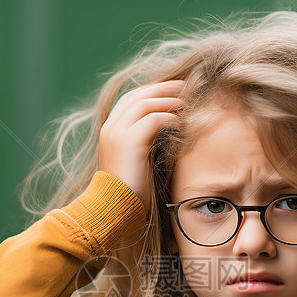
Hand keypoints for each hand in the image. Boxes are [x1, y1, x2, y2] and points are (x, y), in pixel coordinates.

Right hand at [98, 80, 184, 211]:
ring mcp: (117, 133)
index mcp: (109, 131)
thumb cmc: (128, 192)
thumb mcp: (136, 162)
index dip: (152, 92)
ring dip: (167, 100)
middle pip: (137, 96)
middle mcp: (110, 128)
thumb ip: (145, 144)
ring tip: (186, 100)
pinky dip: (168, 117)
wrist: (113, 210)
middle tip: (184, 86)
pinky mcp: (128, 142)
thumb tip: (167, 133)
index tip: (173, 91)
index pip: (130, 100)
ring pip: (144, 103)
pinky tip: (181, 121)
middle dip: (162, 89)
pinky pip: (152, 119)